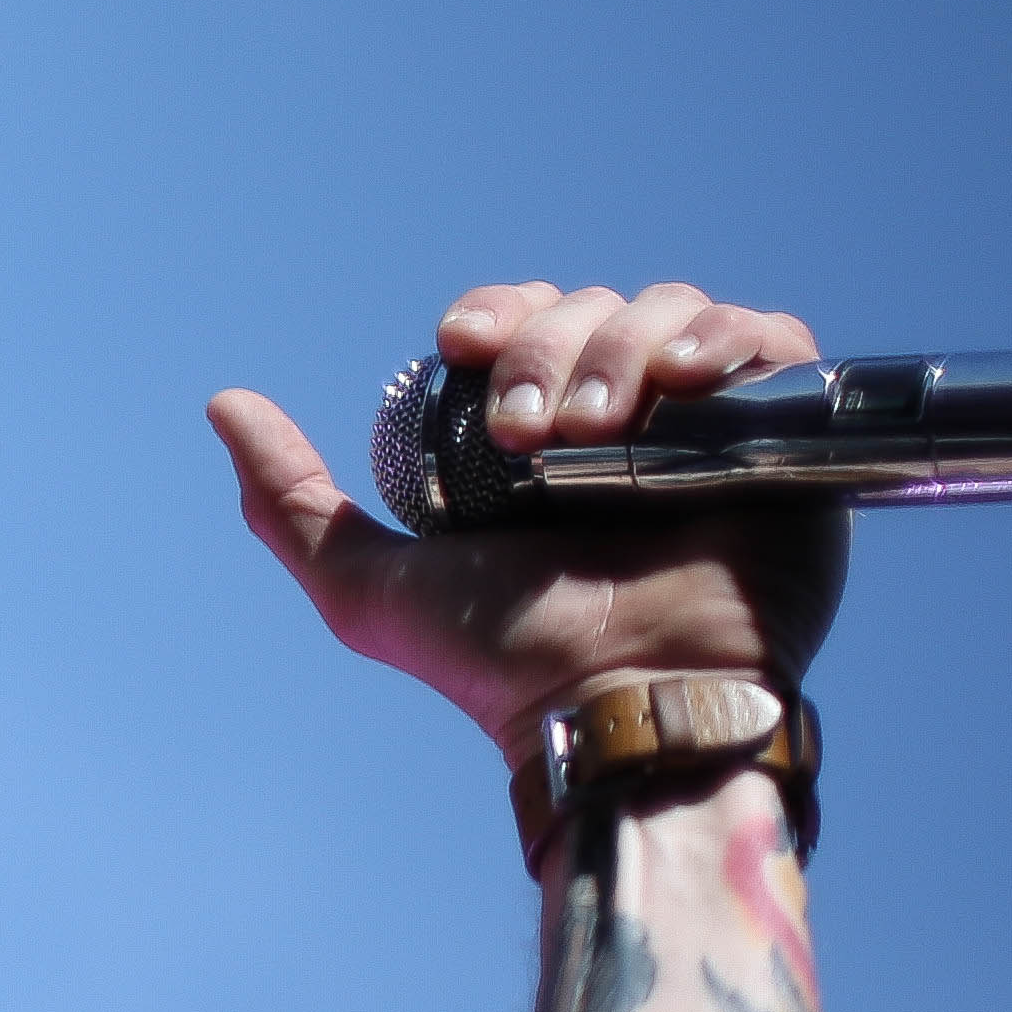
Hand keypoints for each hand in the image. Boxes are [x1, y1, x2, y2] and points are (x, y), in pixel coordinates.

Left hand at [212, 281, 850, 745]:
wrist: (615, 702)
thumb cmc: (501, 660)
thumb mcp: (367, 587)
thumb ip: (294, 503)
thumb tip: (225, 405)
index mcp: (540, 438)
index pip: (524, 324)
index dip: (497, 315)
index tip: (464, 345)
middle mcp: (625, 420)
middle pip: (592, 309)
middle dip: (550, 346)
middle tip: (531, 435)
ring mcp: (709, 424)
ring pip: (670, 312)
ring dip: (620, 349)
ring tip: (594, 435)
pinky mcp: (786, 438)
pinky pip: (769, 340)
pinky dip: (724, 338)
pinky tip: (680, 382)